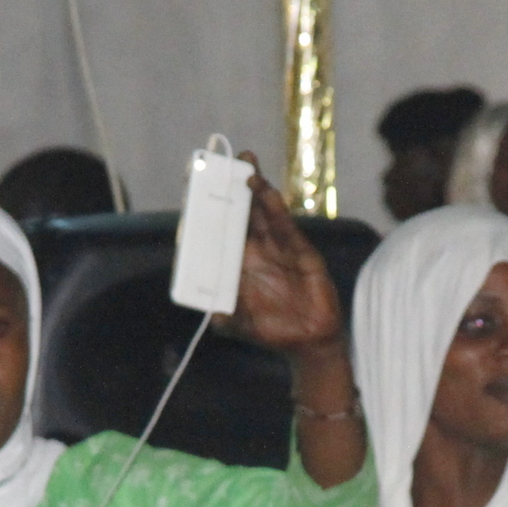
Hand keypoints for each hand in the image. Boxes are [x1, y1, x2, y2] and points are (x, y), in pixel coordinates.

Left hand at [221, 154, 342, 356]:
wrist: (307, 343)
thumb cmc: (272, 332)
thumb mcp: (237, 323)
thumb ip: (220, 312)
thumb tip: (204, 305)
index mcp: (240, 264)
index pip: (223, 231)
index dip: (213, 212)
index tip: (200, 190)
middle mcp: (258, 251)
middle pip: (243, 214)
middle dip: (235, 189)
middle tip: (225, 163)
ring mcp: (279, 248)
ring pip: (263, 212)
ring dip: (254, 188)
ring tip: (245, 164)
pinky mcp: (299, 249)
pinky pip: (283, 223)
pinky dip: (272, 204)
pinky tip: (262, 188)